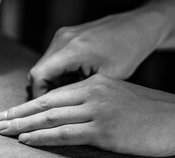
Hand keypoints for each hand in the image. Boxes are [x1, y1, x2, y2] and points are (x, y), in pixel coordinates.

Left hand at [0, 75, 174, 156]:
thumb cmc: (154, 111)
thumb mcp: (122, 97)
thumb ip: (97, 101)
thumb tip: (76, 113)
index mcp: (96, 84)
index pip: (54, 95)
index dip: (29, 104)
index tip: (12, 111)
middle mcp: (93, 94)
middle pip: (46, 104)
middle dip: (18, 113)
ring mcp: (98, 111)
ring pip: (51, 118)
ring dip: (23, 126)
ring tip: (3, 132)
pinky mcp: (105, 131)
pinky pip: (66, 134)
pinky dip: (43, 137)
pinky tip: (27, 140)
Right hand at [28, 11, 167, 97]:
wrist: (136, 27)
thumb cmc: (127, 51)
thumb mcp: (106, 78)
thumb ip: (81, 93)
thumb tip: (63, 111)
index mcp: (72, 49)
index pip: (38, 76)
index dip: (39, 97)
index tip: (46, 113)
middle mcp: (63, 40)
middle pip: (39, 71)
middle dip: (45, 93)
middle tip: (57, 110)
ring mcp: (63, 36)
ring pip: (45, 66)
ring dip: (52, 84)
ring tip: (68, 98)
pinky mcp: (67, 37)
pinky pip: (54, 60)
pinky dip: (59, 74)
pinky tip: (73, 85)